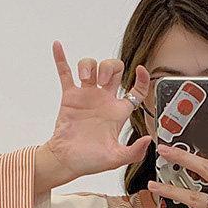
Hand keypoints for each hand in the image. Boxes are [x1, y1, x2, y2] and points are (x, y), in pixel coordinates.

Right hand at [45, 41, 152, 178]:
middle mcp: (104, 100)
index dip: (142, 80)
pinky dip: (61, 59)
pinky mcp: (70, 97)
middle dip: (110, 66)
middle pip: (113, 70)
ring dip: (89, 65)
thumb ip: (134, 152)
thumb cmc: (90, 161)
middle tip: (103, 80)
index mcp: (118, 112)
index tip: (141, 69)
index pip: (136, 91)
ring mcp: (87, 96)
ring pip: (91, 67)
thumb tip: (149, 140)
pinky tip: (58, 46)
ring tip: (85, 78)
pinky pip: (65, 73)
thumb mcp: (116, 159)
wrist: (67, 161)